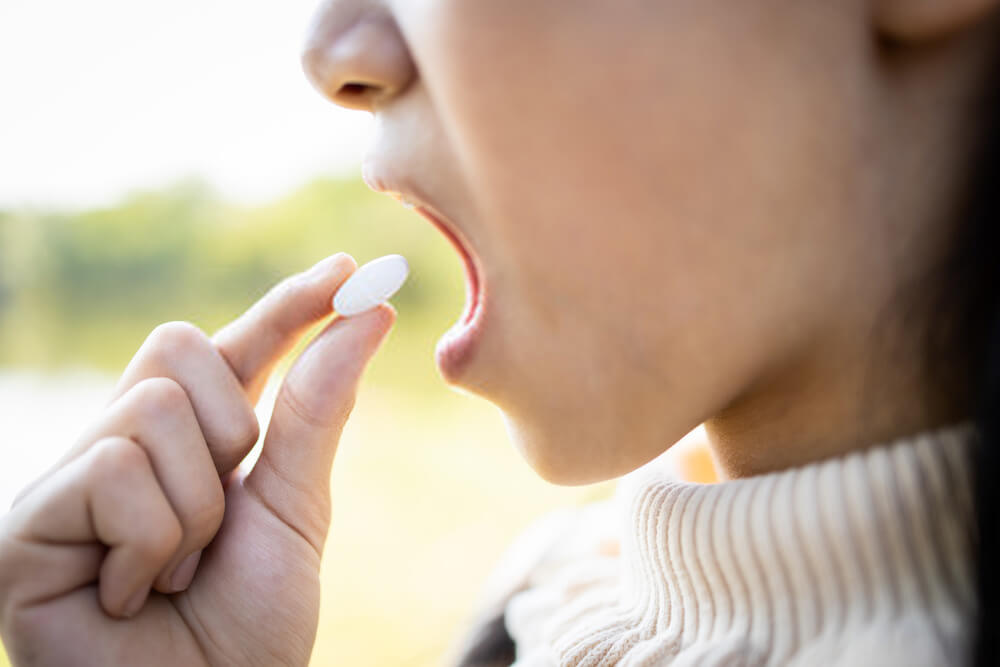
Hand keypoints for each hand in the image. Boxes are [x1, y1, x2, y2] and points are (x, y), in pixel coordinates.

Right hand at [0, 253, 395, 665]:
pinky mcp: (27, 521)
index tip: (349, 270)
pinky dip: (153, 544)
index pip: (238, 348)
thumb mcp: (296, 508)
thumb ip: (318, 410)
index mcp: (195, 441)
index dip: (288, 306)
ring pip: (151, 409)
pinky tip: (130, 596)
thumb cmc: (248, 626)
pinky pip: (113, 470)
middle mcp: (128, 444)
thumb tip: (370, 315)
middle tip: (222, 518)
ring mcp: (73, 480)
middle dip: (230, 432)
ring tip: (175, 574)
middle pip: (179, 346)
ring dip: (194, 507)